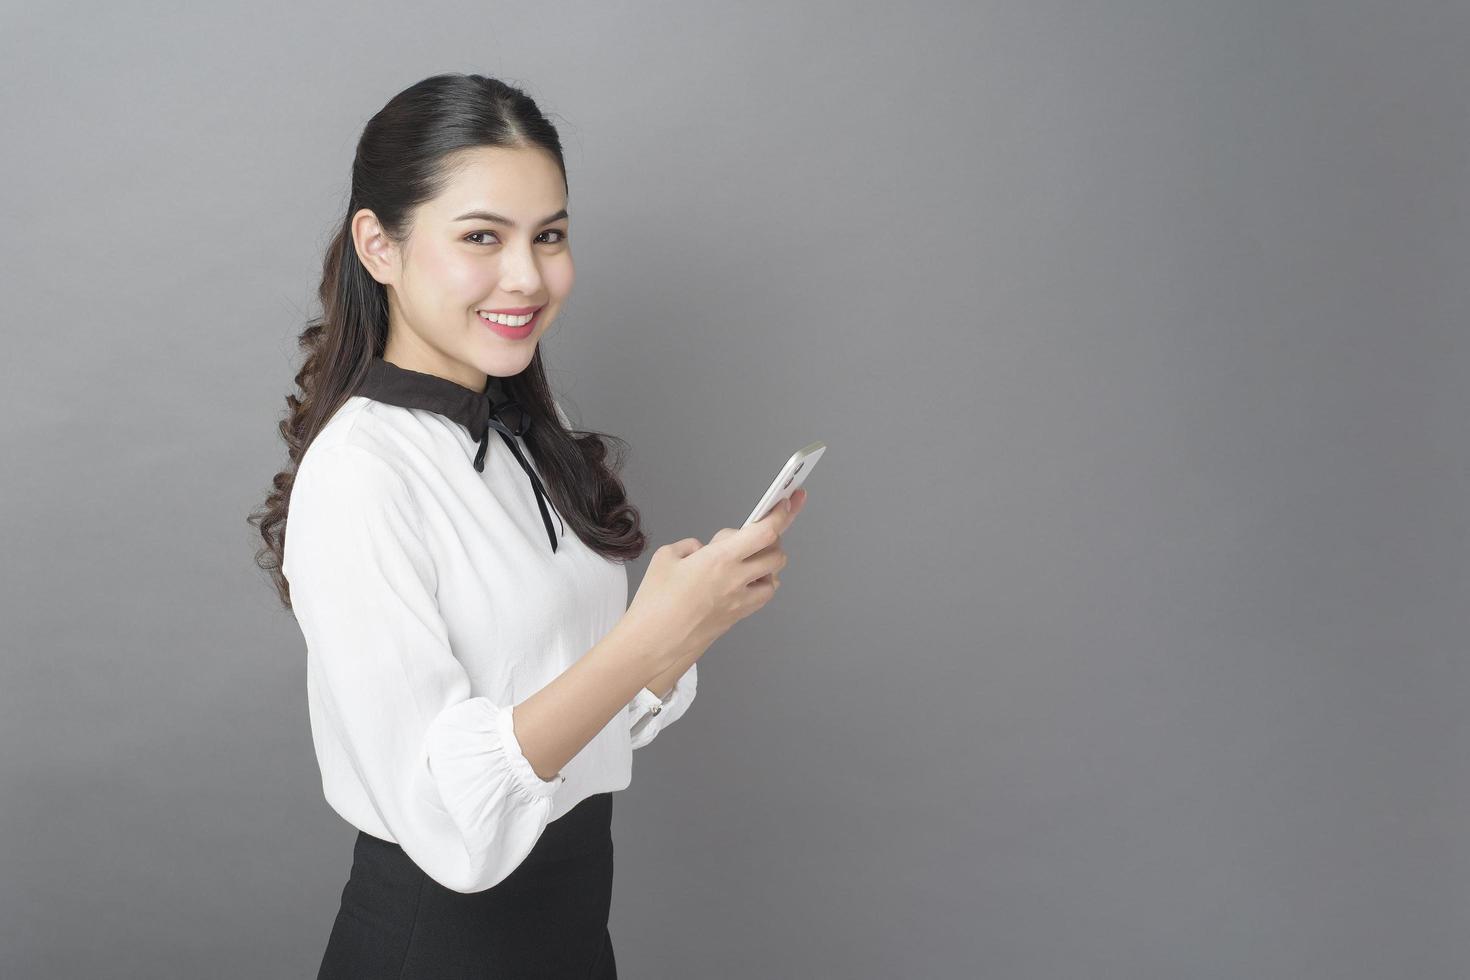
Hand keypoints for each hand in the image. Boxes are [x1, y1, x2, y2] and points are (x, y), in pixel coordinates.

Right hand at [623, 488, 807, 673]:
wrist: (653, 642)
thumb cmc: (655, 603)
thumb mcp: (666, 557)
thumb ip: (689, 546)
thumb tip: (701, 550)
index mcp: (720, 559)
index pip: (765, 532)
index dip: (780, 515)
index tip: (786, 503)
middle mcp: (736, 580)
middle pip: (776, 554)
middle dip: (770, 540)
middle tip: (750, 536)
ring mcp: (740, 601)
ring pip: (774, 576)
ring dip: (767, 564)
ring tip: (743, 560)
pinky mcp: (738, 616)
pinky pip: (763, 595)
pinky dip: (762, 584)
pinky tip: (744, 581)